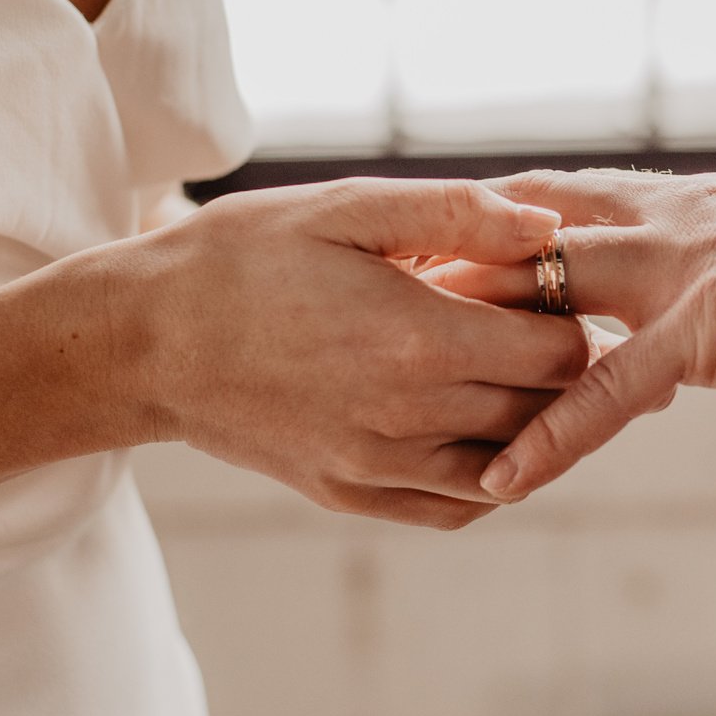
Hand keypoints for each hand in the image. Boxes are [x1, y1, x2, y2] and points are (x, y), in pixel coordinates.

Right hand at [108, 179, 591, 527]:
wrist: (145, 338)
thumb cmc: (244, 256)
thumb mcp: (346, 207)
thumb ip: (456, 212)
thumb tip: (550, 230)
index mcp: (419, 339)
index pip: (561, 353)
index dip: (570, 316)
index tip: (548, 287)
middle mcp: (409, 418)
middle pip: (544, 412)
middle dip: (558, 369)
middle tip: (538, 324)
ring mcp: (379, 468)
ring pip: (510, 468)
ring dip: (527, 424)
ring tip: (507, 370)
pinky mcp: (351, 495)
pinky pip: (457, 508)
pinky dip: (487, 475)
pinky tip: (474, 426)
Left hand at [424, 170, 715, 500]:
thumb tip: (710, 294)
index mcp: (686, 200)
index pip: (558, 196)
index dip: (488, 217)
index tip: (426, 240)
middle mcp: (672, 220)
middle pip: (531, 232)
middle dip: (456, 265)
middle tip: (384, 300)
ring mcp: (684, 272)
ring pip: (552, 297)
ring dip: (480, 340)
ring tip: (410, 383)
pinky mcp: (706, 330)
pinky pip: (607, 388)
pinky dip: (551, 436)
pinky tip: (503, 477)